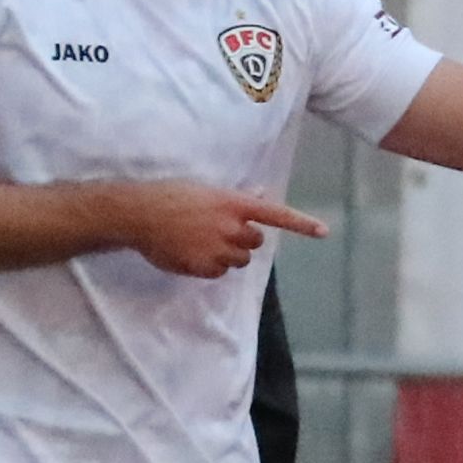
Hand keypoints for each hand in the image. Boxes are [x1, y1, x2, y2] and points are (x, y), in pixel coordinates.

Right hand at [120, 181, 326, 277]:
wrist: (138, 213)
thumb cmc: (171, 195)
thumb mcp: (206, 190)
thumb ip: (235, 198)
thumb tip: (258, 197)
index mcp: (233, 203)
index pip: (275, 214)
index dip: (301, 224)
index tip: (324, 232)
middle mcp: (231, 227)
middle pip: (256, 242)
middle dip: (244, 239)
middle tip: (220, 231)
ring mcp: (218, 248)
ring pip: (239, 260)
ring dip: (228, 254)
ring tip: (201, 241)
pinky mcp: (204, 267)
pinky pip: (220, 272)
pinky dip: (211, 266)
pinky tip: (191, 253)